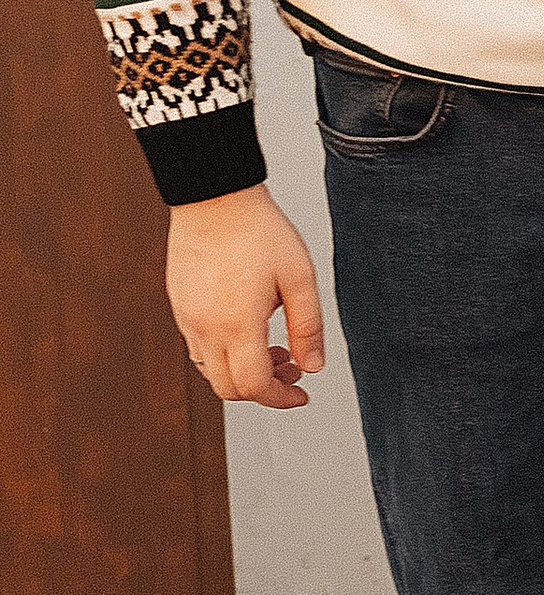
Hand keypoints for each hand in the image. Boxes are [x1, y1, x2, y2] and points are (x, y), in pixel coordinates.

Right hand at [166, 187, 325, 408]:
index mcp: (237, 325)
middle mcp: (204, 328)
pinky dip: (224, 353)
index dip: (281, 398)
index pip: (254, 386)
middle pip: (228, 388)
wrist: (214, 196)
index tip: (301, 392)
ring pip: (210, 370)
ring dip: (242, 372)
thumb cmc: (258, 230)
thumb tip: (313, 366)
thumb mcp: (299, 278)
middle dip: (263, 389)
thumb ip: (308, 327)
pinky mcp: (179, 304)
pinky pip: (198, 346)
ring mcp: (186, 317)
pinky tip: (247, 327)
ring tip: (273, 346)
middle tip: (292, 369)